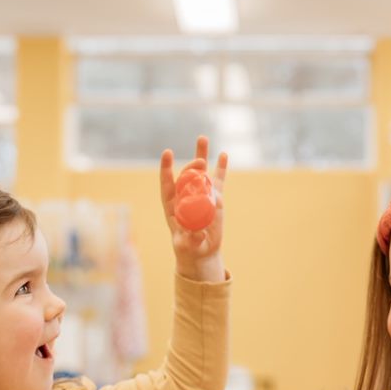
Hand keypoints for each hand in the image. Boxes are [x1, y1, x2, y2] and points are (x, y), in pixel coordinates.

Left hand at [160, 135, 227, 282]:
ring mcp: (201, 195)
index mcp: (172, 205)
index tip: (168, 152)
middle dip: (192, 166)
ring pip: (201, 173)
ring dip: (202, 155)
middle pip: (186, 175)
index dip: (166, 168)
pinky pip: (218, 181)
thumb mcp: (186, 246)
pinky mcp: (214, 199)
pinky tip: (224, 154)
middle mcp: (186, 196)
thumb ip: (190, 239)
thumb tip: (197, 232)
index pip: (167, 183)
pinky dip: (221, 168)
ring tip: (202, 138)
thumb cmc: (188, 249)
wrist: (202, 252)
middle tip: (200, 161)